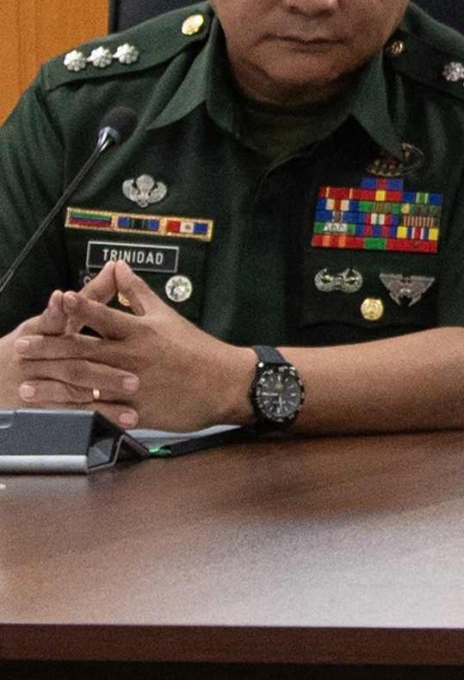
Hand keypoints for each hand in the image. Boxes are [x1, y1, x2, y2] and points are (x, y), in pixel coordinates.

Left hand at [4, 260, 250, 429]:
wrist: (227, 384)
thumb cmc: (196, 349)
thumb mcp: (166, 315)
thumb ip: (135, 292)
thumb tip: (116, 267)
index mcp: (141, 331)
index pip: (103, 316)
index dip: (79, 307)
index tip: (56, 300)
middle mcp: (134, 356)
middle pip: (84, 350)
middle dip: (49, 348)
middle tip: (20, 347)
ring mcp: (135, 385)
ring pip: (87, 383)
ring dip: (53, 384)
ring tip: (26, 384)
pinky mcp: (139, 410)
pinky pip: (104, 411)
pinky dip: (78, 412)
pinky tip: (57, 412)